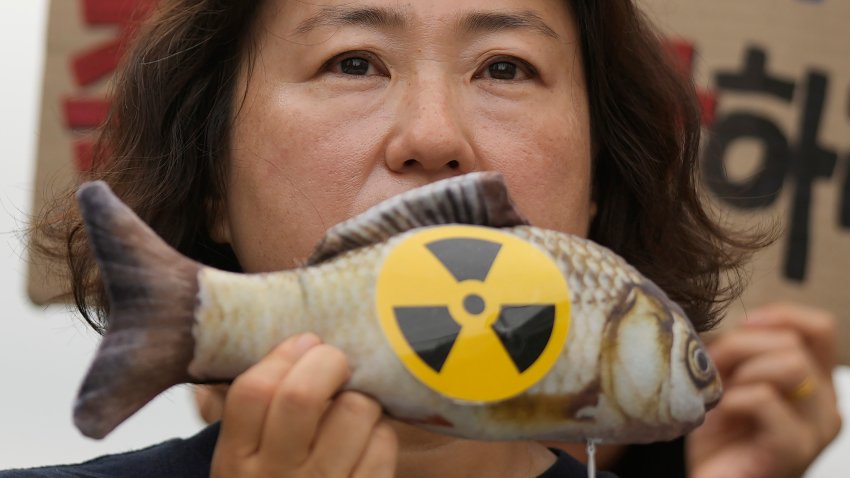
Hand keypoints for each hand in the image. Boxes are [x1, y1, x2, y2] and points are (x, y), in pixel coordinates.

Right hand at [211, 333, 397, 476]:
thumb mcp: (240, 463)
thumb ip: (251, 412)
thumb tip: (287, 346)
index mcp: (236, 461)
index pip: (252, 391)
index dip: (284, 355)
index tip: (305, 342)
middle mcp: (275, 477)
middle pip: (303, 396)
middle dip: (328, 362)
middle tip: (336, 362)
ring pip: (354, 412)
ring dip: (360, 397)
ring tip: (353, 405)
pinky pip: (383, 444)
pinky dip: (380, 431)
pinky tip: (367, 438)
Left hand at [687, 302, 841, 477]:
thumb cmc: (719, 434)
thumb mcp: (733, 378)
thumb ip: (746, 349)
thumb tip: (747, 324)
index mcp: (817, 384)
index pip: (819, 328)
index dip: (779, 317)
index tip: (743, 327)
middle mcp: (826, 406)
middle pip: (793, 343)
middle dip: (741, 348)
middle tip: (716, 373)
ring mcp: (816, 430)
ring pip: (790, 365)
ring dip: (741, 372)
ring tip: (721, 395)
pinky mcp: (795, 450)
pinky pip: (765, 398)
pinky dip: (733, 398)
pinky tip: (721, 414)